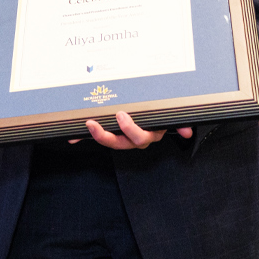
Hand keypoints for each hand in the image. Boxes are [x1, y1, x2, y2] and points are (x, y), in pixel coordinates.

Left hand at [75, 111, 192, 148]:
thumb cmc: (163, 117)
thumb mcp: (170, 118)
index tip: (121, 116)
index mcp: (147, 134)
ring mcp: (122, 137)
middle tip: (94, 124)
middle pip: (119, 142)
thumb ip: (178, 124)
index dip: (129, 129)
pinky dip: (83, 138)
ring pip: (108, 140)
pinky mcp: (111, 134)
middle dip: (105, 135)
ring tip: (85, 126)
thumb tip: (187, 131)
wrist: (160, 117)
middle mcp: (133, 138)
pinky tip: (71, 137)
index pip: (138, 137)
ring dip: (95, 136)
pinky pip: (96, 138)